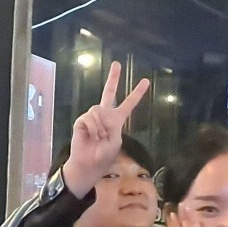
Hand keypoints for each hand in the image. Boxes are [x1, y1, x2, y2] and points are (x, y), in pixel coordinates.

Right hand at [63, 61, 149, 198]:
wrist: (89, 163)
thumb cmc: (103, 154)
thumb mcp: (115, 141)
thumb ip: (112, 127)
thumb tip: (100, 115)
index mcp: (117, 119)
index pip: (128, 104)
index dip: (137, 93)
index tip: (146, 81)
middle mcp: (105, 114)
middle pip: (109, 93)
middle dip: (113, 78)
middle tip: (117, 63)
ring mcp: (92, 116)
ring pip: (98, 111)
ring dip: (100, 127)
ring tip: (99, 137)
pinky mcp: (82, 120)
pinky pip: (89, 118)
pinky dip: (93, 128)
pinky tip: (91, 136)